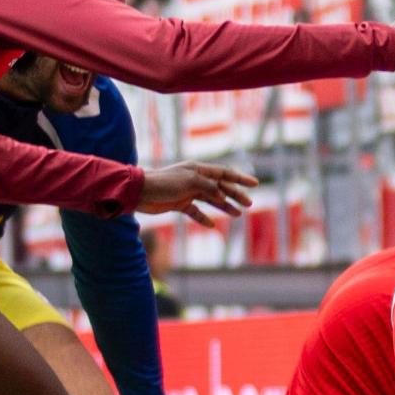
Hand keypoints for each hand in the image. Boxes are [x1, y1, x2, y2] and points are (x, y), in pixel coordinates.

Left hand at [138, 162, 256, 225]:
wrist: (140, 192)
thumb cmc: (165, 183)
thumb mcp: (191, 182)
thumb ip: (209, 187)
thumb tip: (222, 194)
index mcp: (198, 170)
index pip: (224, 173)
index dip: (240, 178)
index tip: (254, 184)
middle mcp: (195, 179)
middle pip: (220, 187)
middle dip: (235, 195)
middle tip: (249, 204)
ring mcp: (187, 192)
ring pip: (210, 200)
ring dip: (224, 206)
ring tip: (237, 214)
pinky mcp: (179, 204)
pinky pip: (195, 211)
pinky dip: (203, 218)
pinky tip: (212, 224)